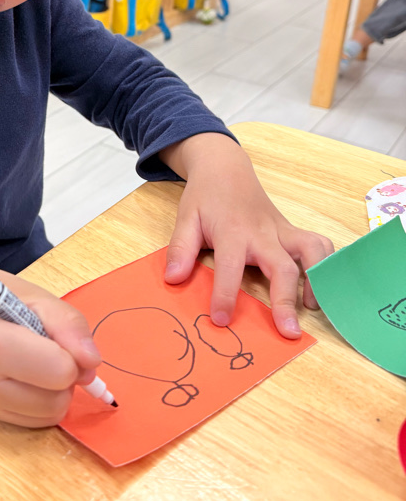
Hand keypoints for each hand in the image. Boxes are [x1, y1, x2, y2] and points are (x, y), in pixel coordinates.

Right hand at [0, 270, 100, 427]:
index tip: (53, 334)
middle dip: (64, 374)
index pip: (60, 370)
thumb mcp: (35, 297)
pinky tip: (25, 376)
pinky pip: (36, 421)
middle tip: (45, 347)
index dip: (68, 351)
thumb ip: (69, 326)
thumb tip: (92, 365)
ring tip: (35, 361)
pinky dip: (42, 401)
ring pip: (51, 415)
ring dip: (55, 390)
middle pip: (58, 399)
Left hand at [162, 134, 332, 338]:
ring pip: (311, 251)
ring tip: (313, 308)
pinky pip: (319, 244)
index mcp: (232, 232)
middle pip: (281, 266)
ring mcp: (282, 231)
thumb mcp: (185, 218)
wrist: (226, 168)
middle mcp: (262, 233)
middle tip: (288, 332)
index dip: (226, 295)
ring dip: (317, 279)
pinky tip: (322, 286)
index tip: (221, 320)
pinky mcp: (293, 231)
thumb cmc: (205, 197)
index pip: (231, 267)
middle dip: (285, 300)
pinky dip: (327, 264)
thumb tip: (173, 279)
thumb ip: (180, 249)